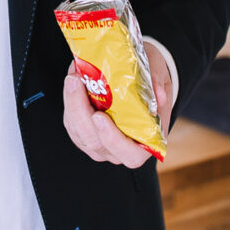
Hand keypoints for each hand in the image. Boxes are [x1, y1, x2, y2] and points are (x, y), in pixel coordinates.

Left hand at [62, 40, 172, 167]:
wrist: (140, 77)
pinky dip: (69, 101)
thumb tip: (159, 94)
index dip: (113, 140)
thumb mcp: (160, 75)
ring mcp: (99, 142)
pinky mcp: (83, 132)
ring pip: (79, 133)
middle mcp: (120, 149)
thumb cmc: (151, 81)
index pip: (130, 154)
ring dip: (72, 104)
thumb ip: (158, 82)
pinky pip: (71, 122)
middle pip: (95, 143)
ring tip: (74, 77)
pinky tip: (73, 81)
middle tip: (78, 84)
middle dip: (81, 113)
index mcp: (146, 143)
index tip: (100, 117)